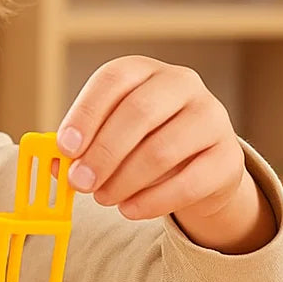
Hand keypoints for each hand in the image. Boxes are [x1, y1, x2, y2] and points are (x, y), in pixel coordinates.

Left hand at [56, 55, 273, 251]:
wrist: (198, 167)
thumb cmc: (140, 145)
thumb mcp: (107, 138)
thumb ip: (79, 148)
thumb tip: (53, 164)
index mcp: (144, 72)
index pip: (114, 79)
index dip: (86, 113)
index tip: (66, 148)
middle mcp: (181, 84)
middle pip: (139, 112)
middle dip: (103, 153)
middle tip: (81, 183)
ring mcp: (211, 117)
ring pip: (163, 149)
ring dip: (125, 180)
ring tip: (103, 199)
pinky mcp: (229, 156)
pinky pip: (190, 182)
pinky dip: (153, 201)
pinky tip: (129, 210)